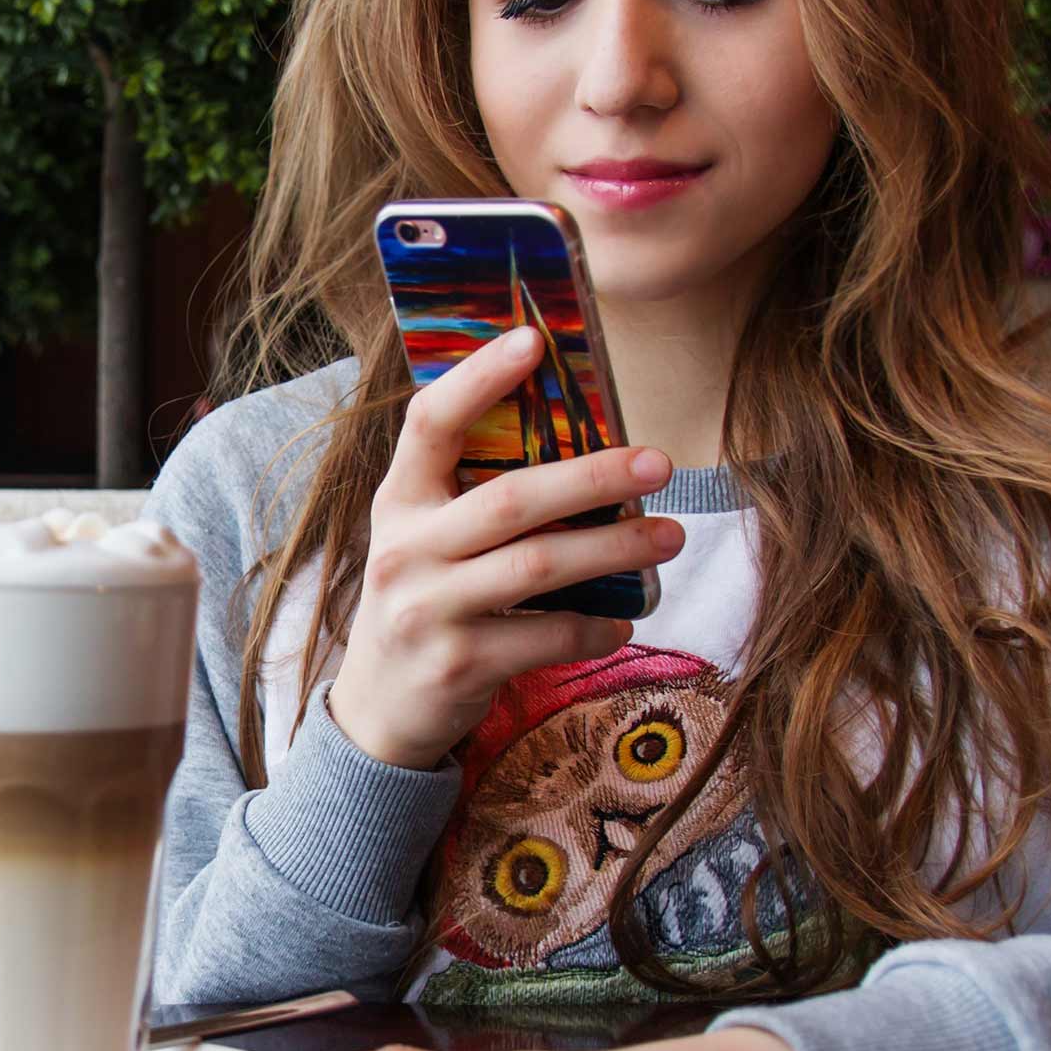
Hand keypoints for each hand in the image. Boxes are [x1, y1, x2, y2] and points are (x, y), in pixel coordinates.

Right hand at [330, 326, 685, 769]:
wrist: (379, 709)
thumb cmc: (424, 600)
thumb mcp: (425, 537)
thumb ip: (472, 492)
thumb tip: (580, 439)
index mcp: (398, 501)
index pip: (429, 423)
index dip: (480, 378)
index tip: (535, 341)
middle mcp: (406, 550)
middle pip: (510, 500)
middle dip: (593, 476)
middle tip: (659, 461)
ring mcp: (429, 610)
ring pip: (539, 567)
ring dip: (615, 548)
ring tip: (670, 536)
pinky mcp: (460, 665)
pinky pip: (546, 637)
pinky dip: (596, 628)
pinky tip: (624, 621)